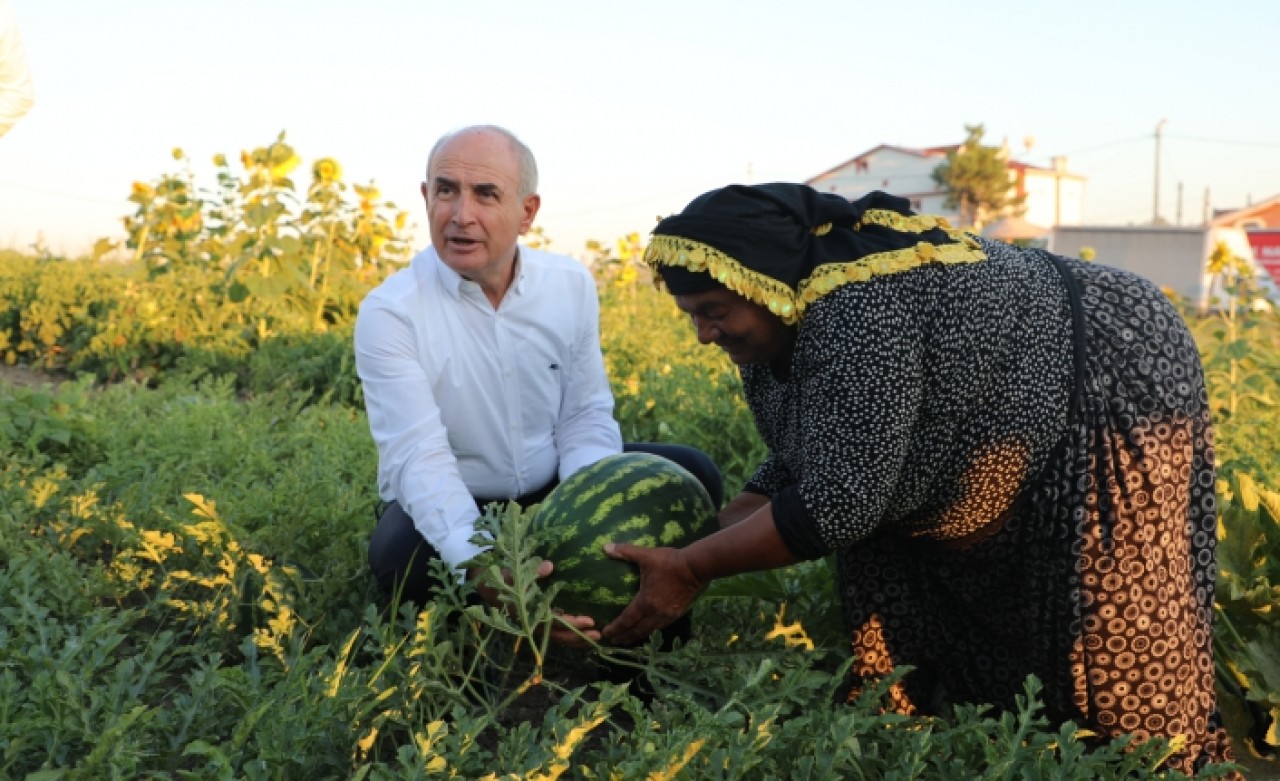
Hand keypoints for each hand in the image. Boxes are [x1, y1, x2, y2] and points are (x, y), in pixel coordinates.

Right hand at [468, 561, 601, 646]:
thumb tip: (549, 566)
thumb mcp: (511, 572)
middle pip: (558, 635)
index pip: (553, 623)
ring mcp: (534, 623)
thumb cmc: (500, 578)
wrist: (485, 585)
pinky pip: (555, 630)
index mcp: (527, 613)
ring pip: (558, 636)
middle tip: (600, 633)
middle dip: (578, 636)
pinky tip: (584, 630)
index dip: (571, 623)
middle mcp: (531, 622)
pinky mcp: (537, 620)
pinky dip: (569, 632)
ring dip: (577, 638)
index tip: (588, 621)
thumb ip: (529, 570)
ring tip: (597, 636)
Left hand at [600, 542, 705, 645]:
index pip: (626, 620)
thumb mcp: (646, 555)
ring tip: (627, 639)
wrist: (695, 568)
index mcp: (645, 601)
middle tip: (613, 641)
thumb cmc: (669, 562)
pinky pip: (659, 627)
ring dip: (636, 636)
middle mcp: (655, 613)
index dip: (615, 628)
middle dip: (624, 636)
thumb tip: (605, 547)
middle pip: (636, 630)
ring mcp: (666, 615)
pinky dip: (649, 632)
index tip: (605, 633)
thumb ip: (625, 552)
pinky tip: (647, 631)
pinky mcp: (676, 614)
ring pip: (648, 631)